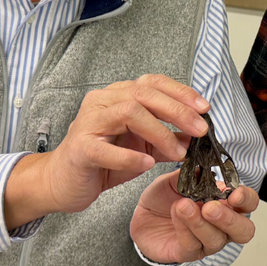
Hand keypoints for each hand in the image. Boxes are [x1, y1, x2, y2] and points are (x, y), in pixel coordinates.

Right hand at [5, 75, 209, 226]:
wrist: (62, 182)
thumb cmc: (101, 161)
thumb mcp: (141, 148)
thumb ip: (167, 140)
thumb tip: (196, 137)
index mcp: (117, 96)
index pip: (152, 83)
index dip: (181, 92)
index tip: (204, 108)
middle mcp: (102, 102)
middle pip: (143, 94)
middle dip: (177, 111)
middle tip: (200, 130)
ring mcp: (88, 123)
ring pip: (128, 113)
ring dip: (159, 132)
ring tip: (177, 152)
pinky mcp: (79, 148)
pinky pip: (105, 149)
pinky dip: (129, 157)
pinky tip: (147, 165)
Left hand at [131, 170, 258, 263]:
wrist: (142, 215)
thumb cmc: (165, 197)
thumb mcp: (177, 179)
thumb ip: (192, 174)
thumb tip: (204, 168)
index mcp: (226, 204)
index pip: (248, 203)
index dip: (246, 199)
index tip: (233, 193)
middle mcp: (222, 226)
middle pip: (243, 231)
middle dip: (229, 219)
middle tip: (210, 207)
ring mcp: (206, 242)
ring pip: (216, 240)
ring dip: (200, 222)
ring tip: (183, 206)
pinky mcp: (187, 253)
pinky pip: (192, 245)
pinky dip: (184, 228)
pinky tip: (176, 214)